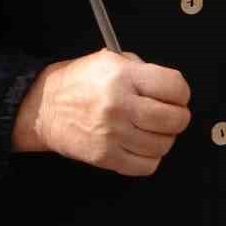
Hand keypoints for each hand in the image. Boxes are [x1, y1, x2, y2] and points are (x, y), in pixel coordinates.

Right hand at [12, 50, 190, 176]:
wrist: (44, 107)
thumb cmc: (78, 82)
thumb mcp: (109, 60)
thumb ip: (141, 70)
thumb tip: (170, 89)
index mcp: (123, 76)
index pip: (174, 87)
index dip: (181, 92)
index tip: (177, 96)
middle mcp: (119, 105)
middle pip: (173, 119)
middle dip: (178, 117)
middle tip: (171, 115)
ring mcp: (113, 134)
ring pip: (163, 144)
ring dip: (164, 138)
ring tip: (153, 131)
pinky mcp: (106, 157)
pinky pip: (146, 165)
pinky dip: (150, 158)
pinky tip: (141, 146)